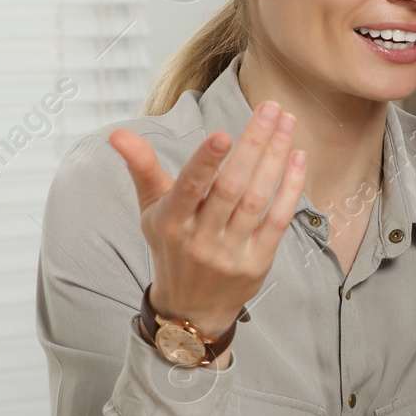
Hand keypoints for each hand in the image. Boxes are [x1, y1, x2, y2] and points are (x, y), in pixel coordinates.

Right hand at [109, 101, 304, 365]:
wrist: (191, 308)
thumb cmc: (171, 246)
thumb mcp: (151, 209)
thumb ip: (141, 168)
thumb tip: (117, 133)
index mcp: (171, 222)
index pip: (189, 188)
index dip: (206, 162)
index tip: (224, 133)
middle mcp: (200, 239)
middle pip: (231, 187)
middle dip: (253, 144)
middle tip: (272, 108)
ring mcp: (230, 252)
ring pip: (257, 199)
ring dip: (275, 158)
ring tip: (288, 123)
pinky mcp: (257, 262)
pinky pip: (277, 220)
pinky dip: (290, 188)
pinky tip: (298, 158)